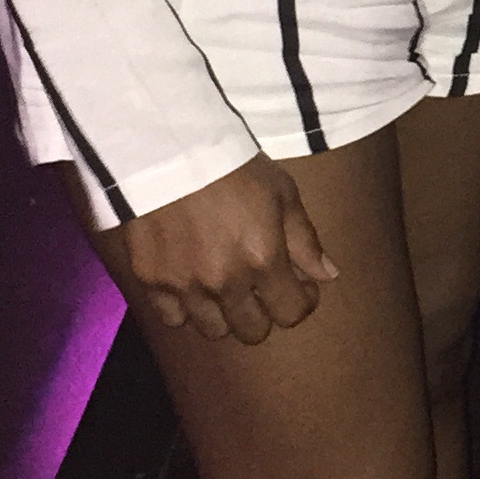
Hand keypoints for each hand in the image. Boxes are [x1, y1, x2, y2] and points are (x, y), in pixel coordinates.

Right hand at [111, 154, 339, 345]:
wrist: (167, 146)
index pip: (291, 313)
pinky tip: (192, 285)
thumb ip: (305, 240)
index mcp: (262, 259)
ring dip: (225, 314)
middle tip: (261, 289)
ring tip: (226, 288)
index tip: (301, 286)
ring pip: (213, 330)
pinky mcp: (150, 279)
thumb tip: (329, 276)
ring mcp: (184, 285)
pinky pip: (172, 318)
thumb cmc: (233, 165)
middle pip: (252, 331)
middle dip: (264, 313)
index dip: (301, 302)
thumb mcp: (281, 192)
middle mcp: (224, 282)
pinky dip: (185, 308)